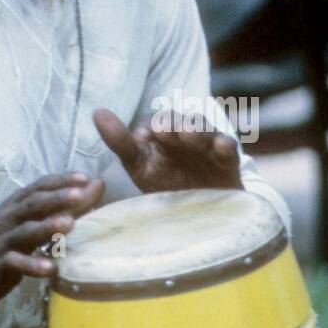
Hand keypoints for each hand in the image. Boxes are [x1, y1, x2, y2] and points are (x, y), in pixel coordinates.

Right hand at [0, 173, 104, 311]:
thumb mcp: (25, 222)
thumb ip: (57, 208)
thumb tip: (93, 188)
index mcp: (16, 206)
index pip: (39, 187)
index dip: (61, 180)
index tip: (85, 177)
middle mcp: (9, 218)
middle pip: (33, 204)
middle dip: (56, 197)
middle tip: (80, 193)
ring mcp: (2, 241)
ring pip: (25, 231)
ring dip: (47, 226)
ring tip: (69, 224)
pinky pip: (15, 263)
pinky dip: (32, 265)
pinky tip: (51, 269)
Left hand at [94, 107, 241, 192]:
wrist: (200, 215)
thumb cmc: (166, 185)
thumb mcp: (140, 167)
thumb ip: (120, 141)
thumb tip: (97, 111)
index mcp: (161, 133)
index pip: (154, 122)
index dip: (149, 128)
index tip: (141, 140)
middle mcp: (184, 134)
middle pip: (178, 121)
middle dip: (171, 124)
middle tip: (163, 132)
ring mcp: (207, 146)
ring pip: (203, 128)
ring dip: (195, 129)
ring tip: (187, 135)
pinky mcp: (229, 161)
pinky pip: (229, 148)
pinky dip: (225, 144)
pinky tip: (220, 145)